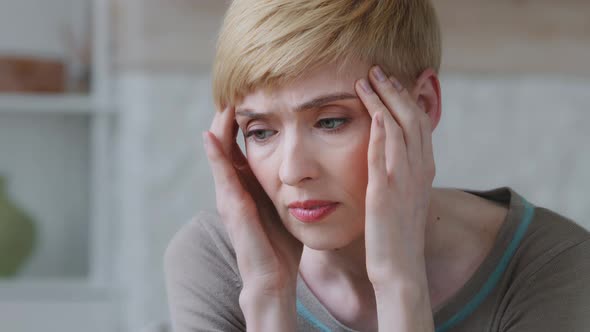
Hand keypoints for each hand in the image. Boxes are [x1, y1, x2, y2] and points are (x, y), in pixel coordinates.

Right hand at [202, 106, 302, 296]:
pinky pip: (221, 175)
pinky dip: (215, 154)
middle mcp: (236, 188)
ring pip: (220, 154)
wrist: (275, 277)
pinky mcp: (232, 208)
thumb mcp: (289, 207)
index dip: (248, 122)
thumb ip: (291, 186)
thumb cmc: (283, 245)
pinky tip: (211, 133)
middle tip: (236, 89)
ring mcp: (230, 197)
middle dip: (230, 118)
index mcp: (251, 186)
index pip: (244, 146)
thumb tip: (312, 167)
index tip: (257, 96)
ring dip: (219, 127)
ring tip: (224, 101)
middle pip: (228, 144)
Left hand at [355, 66, 435, 288]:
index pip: (418, 125)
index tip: (389, 81)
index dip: (404, 99)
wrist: (400, 270)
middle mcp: (420, 172)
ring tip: (367, 80)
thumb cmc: (397, 238)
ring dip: (384, 101)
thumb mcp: (404, 201)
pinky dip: (381, 131)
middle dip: (394, 91)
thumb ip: (400, 177)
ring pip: (400, 130)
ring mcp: (404, 181)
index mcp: (424, 172)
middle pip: (412, 119)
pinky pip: (386, 155)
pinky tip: (374, 112)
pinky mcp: (386, 193)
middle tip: (377, 70)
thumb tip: (390, 162)